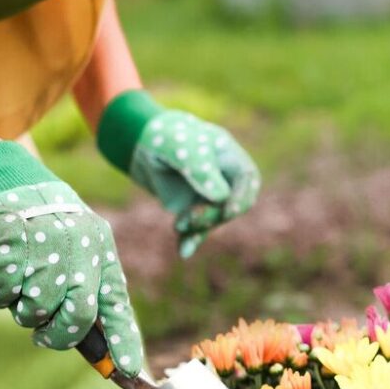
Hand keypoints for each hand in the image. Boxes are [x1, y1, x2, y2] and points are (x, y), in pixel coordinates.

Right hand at [0, 142, 143, 375]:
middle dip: (57, 335)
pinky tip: (0, 269)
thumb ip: (88, 294)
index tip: (130, 371)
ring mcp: (44, 242)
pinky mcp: (8, 239)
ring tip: (19, 286)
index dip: (124, 341)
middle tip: (42, 334)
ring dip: (20, 309)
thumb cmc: (51, 232)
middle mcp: (80, 248)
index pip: (117, 305)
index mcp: (102, 254)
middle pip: (77, 315)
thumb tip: (102, 350)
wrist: (14, 182)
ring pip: (33, 309)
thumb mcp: (81, 253)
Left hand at [97, 91, 259, 257]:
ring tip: (178, 226)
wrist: (141, 145)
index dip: (242, 196)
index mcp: (231, 158)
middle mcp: (225, 179)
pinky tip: (183, 251)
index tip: (229, 210)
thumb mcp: (182, 148)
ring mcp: (210, 197)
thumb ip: (201, 170)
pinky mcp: (193, 210)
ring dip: (199, 227)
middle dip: (215, 215)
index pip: (247, 180)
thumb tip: (221, 197)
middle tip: (191, 218)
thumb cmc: (167, 137)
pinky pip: (197, 229)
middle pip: (233, 205)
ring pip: (215, 220)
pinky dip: (191, 239)